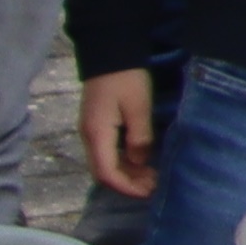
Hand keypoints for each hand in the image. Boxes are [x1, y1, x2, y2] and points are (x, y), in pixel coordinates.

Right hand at [80, 73, 157, 192]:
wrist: (110, 53)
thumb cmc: (126, 78)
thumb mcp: (139, 106)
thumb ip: (140, 137)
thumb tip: (140, 161)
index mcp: (97, 133)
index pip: (106, 173)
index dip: (126, 187)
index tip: (148, 191)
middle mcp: (90, 136)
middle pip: (104, 172)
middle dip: (128, 183)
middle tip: (154, 184)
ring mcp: (93, 132)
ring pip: (107, 163)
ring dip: (128, 173)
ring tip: (152, 176)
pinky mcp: (99, 126)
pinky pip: (109, 152)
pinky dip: (125, 161)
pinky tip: (143, 161)